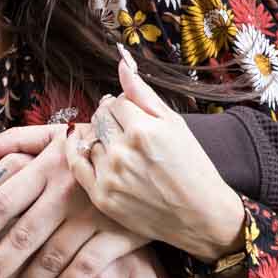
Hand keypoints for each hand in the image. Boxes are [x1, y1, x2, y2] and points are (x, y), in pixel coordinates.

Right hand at [0, 134, 39, 277]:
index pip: (15, 164)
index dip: (23, 157)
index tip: (23, 160)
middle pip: (36, 189)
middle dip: (41, 179)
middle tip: (39, 179)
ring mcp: (13, 249)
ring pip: (46, 218)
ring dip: (48, 208)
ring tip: (45, 206)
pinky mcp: (21, 274)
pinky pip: (45, 251)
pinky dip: (48, 240)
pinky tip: (46, 238)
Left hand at [68, 51, 245, 262]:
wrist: (200, 215)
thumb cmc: (192, 166)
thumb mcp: (174, 124)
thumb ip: (143, 93)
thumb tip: (122, 63)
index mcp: (142, 129)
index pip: (115, 101)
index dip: (125, 107)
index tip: (135, 116)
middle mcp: (122, 151)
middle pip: (100, 117)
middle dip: (111, 119)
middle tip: (127, 131)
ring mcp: (110, 175)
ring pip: (90, 139)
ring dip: (101, 138)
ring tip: (122, 149)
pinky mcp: (102, 197)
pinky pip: (76, 163)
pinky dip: (78, 151)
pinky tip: (87, 146)